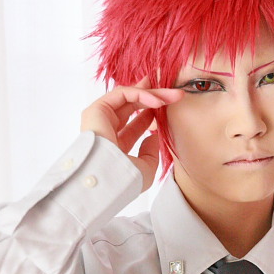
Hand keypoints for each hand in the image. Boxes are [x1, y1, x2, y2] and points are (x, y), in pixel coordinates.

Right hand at [81, 77, 183, 191]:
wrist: (109, 179)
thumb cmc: (125, 180)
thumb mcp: (145, 169)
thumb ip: (150, 154)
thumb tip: (153, 137)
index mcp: (115, 147)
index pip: (133, 126)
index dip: (150, 115)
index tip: (168, 107)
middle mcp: (105, 130)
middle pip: (132, 106)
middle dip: (155, 98)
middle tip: (177, 95)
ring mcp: (99, 119)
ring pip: (128, 97)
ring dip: (152, 94)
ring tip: (173, 96)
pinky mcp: (97, 109)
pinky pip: (122, 94)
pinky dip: (141, 94)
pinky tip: (158, 102)